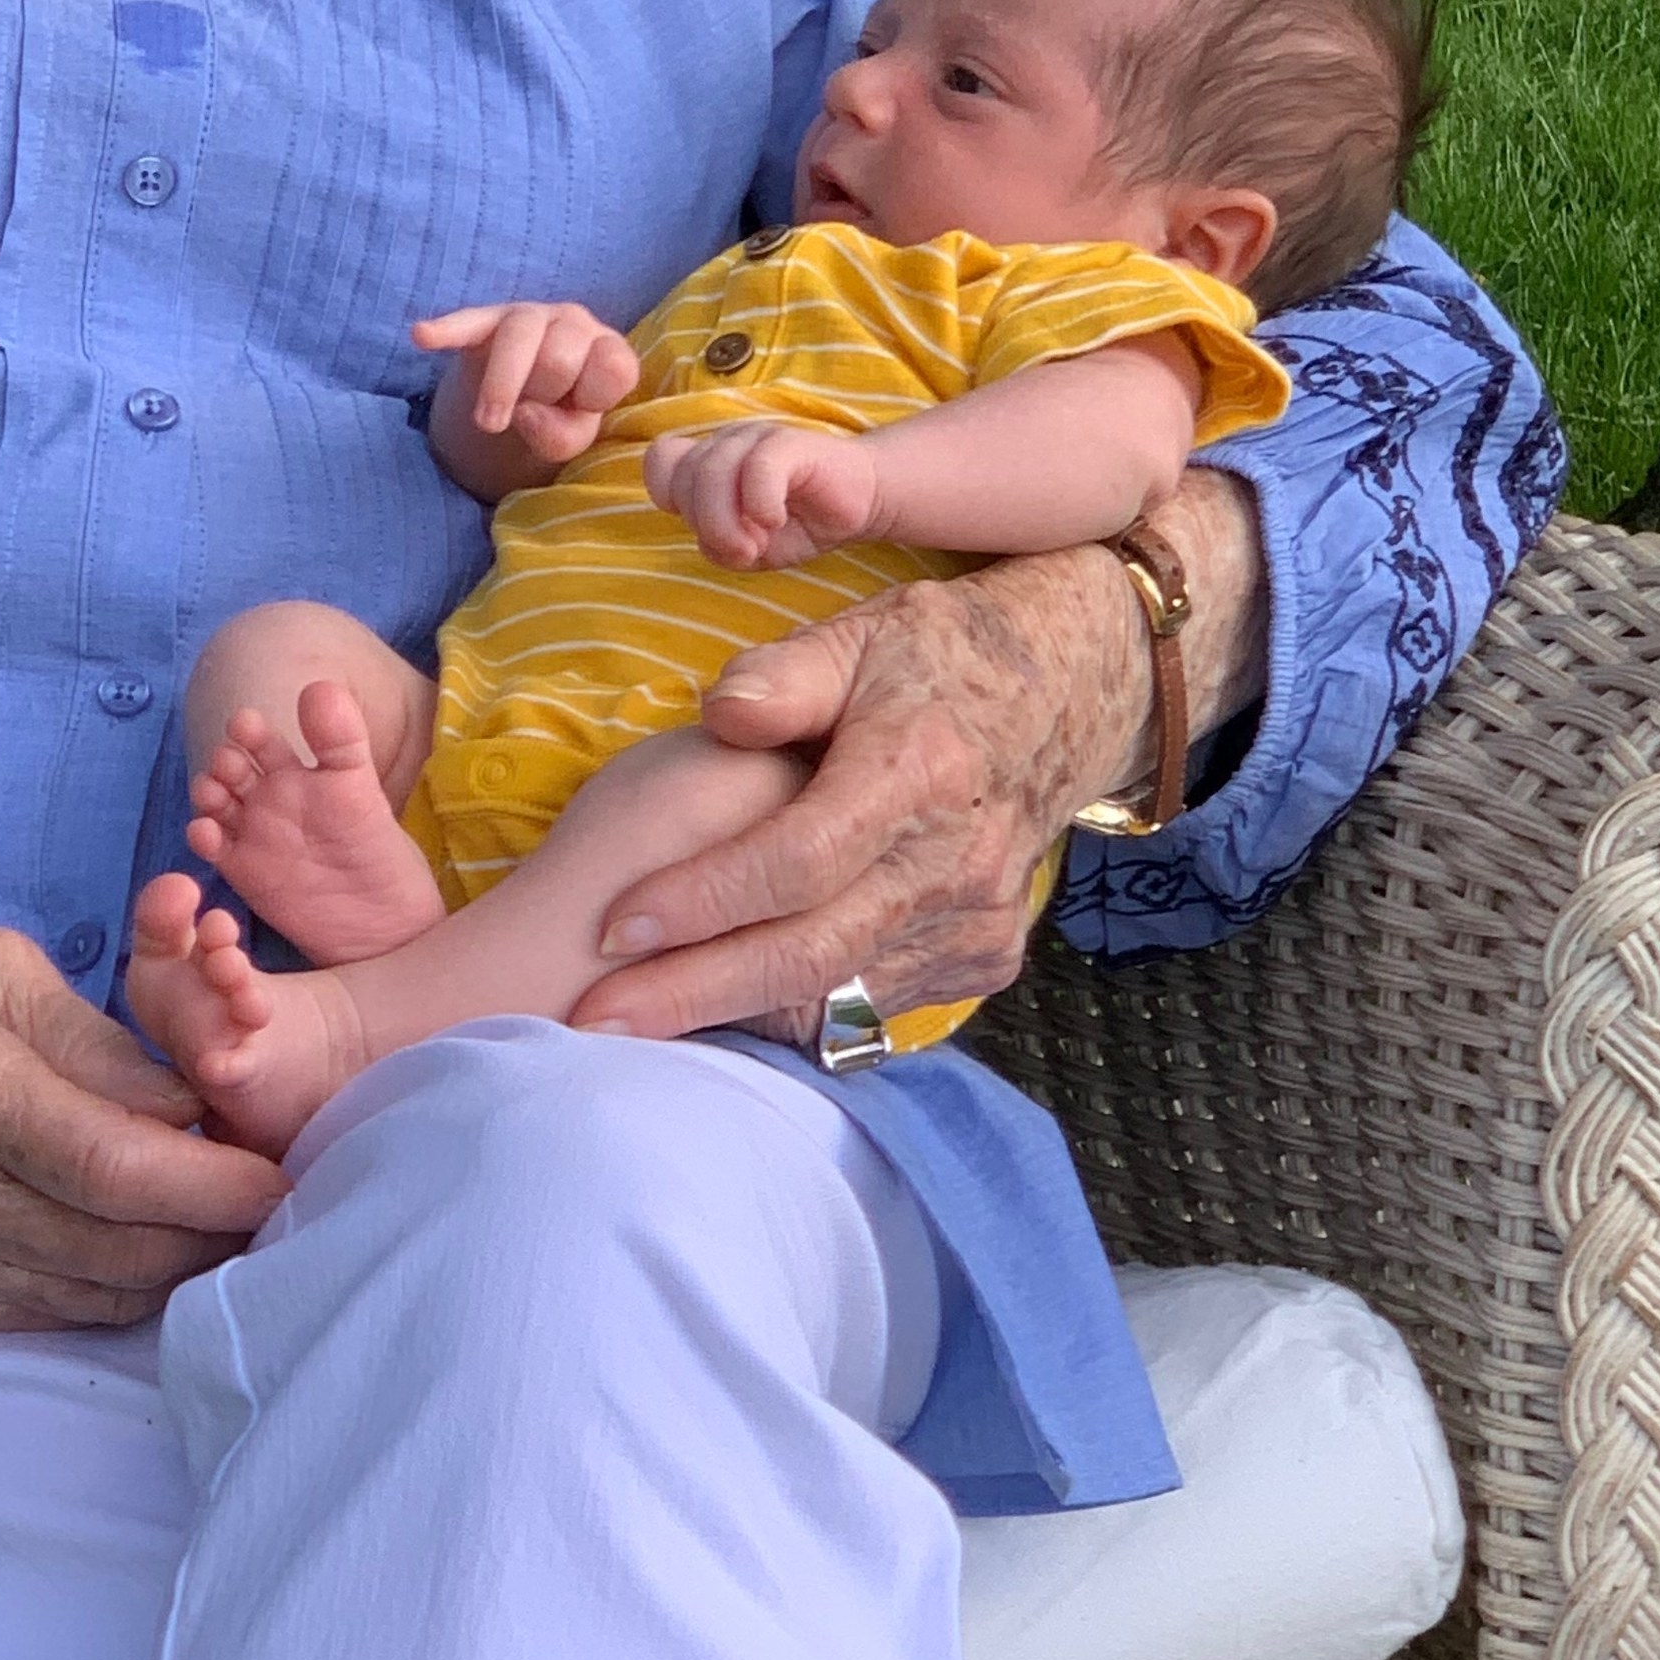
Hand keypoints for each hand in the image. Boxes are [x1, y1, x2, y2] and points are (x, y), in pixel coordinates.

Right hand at [0, 898, 283, 1329]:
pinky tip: (152, 1248)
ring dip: (172, 1269)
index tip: (282, 1177)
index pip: (111, 1167)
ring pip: (83, 1295)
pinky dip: (109, 1287)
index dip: (212, 1183)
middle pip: (110, 1247)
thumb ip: (97, 1044)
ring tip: (231, 1222)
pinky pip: (37, 1310)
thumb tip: (188, 1112)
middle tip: (283, 1199)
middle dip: (212, 1233)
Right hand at [415, 299, 641, 493]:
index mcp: (606, 351)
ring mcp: (528, 316)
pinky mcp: (484, 320)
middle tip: (529, 413)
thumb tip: (524, 414)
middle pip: (560, 358)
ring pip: (519, 336)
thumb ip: (562, 435)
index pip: (613, 368)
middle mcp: (573, 323)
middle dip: (542, 395)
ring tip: (488, 424)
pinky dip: (447, 330)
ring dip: (502, 385)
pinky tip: (423, 336)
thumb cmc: (553, 419)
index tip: (576, 412)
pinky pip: (466, 321)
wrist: (514, 407)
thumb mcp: (568, 440)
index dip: (592, 398)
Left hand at [567, 473, 1266, 1037]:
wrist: (1067, 695)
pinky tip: (725, 1010)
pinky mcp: (985, 957)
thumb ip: (786, 674)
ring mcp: (977, 919)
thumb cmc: (936, 657)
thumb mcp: (861, 632)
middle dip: (694, 992)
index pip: (800, 859)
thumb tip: (723, 714)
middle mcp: (957, 860)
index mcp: (918, 770)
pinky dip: (799, 1012)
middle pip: (813, 951)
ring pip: (842, 993)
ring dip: (735, 1015)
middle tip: (592, 1020)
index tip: (613, 926)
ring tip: (634, 1027)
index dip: (705, 898)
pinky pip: (877, 1006)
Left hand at [646, 418, 881, 566]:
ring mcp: (758, 437)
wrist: (864, 500)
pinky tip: (775, 521)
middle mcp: (728, 442)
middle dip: (706, 524)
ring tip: (756, 546)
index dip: (667, 494)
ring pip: (714, 471)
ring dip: (726, 521)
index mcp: (711, 459)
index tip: (700, 526)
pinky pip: (759, 467)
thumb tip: (714, 544)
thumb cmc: (801, 523)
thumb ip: (721, 547)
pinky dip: (759, 503)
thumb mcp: (752, 549)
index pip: (661, 458)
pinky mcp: (791, 443)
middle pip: (685, 476)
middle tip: (742, 551)